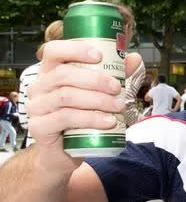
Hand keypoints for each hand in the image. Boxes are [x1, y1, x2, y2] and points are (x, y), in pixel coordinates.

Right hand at [26, 40, 141, 152]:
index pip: (54, 51)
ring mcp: (36, 107)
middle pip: (63, 74)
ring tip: (118, 106)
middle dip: (95, 80)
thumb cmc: (81, 117)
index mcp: (50, 72)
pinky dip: (90, 118)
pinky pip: (64, 118)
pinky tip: (108, 121)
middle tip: (117, 88)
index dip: (75, 49)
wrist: (65, 152)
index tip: (99, 56)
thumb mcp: (99, 94)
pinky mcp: (39, 127)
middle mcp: (39, 87)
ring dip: (97, 100)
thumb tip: (134, 58)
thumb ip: (114, 74)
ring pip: (66, 97)